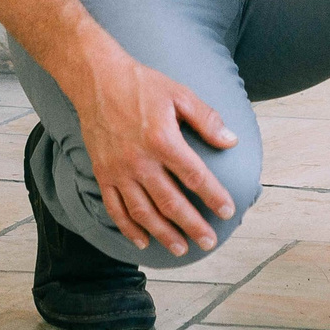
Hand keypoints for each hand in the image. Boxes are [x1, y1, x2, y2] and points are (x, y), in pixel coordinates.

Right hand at [70, 47, 239, 256]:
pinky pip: (115, 208)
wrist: (97, 80)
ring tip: (181, 249)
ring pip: (143, 212)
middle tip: (209, 242)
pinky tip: (142, 242)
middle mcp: (139, 160)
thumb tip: (232, 141)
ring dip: (163, 234)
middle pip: (170, 202)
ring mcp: (118, 170)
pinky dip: (128, 229)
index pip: (194, 176)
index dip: (214, 196)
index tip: (228, 212)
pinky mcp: (102, 173)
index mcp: (162, 140)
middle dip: (193, 225)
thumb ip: (207, 119)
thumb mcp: (179, 94)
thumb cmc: (142, 85)